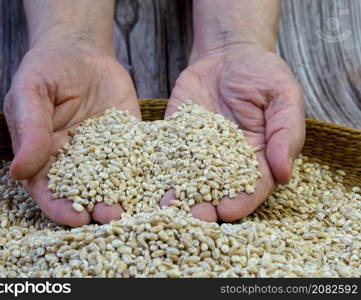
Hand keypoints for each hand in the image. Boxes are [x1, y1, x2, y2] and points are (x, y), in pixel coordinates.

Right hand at [4, 35, 139, 226]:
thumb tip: (19, 171)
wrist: (81, 50)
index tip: (75, 220)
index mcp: (44, 156)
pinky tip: (159, 183)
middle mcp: (75, 161)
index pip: (49, 191)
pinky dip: (148, 173)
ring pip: (114, 182)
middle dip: (97, 209)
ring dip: (124, 197)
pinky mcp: (129, 141)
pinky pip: (139, 159)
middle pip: (84, 194)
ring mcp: (105, 153)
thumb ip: (30, 130)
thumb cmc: (47, 70)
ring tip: (136, 208)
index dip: (60, 207)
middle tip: (112, 218)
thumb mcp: (31, 93)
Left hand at [162, 44, 304, 221]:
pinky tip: (145, 182)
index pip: (253, 187)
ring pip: (188, 180)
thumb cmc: (262, 74)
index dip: (242, 201)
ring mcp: (198, 152)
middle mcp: (226, 162)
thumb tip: (285, 174)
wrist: (227, 55)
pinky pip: (166, 157)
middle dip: (205, 207)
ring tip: (164, 208)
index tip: (228, 211)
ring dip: (178, 196)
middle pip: (217, 191)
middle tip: (191, 218)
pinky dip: (157, 171)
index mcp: (258, 157)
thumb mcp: (283, 96)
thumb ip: (286, 132)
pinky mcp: (175, 139)